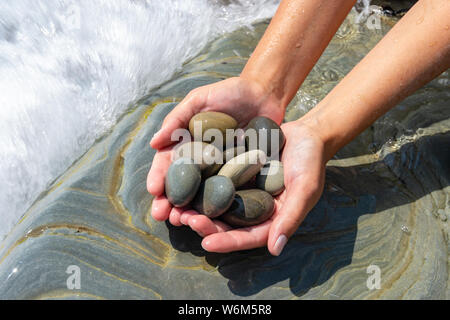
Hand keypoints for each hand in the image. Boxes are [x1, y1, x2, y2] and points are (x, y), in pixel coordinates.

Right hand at [147, 76, 283, 224]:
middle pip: (182, 185)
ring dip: (190, 209)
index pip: (168, 163)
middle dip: (169, 201)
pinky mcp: (242, 175)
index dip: (159, 177)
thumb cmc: (230, 92)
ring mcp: (221, 170)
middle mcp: (201, 161)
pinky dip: (220, 207)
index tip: (153, 191)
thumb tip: (154, 143)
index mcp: (187, 143)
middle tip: (161, 215)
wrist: (265, 94)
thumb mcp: (200, 99)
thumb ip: (178, 118)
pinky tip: (213, 218)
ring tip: (181, 222)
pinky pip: (230, 193)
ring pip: (202, 194)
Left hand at [174, 121, 326, 255]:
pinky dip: (199, 182)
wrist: (306, 134)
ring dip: (196, 206)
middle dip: (204, 225)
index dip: (228, 241)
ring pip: (216, 204)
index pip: (248, 236)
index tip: (207, 243)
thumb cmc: (310, 162)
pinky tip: (182, 180)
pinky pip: (215, 180)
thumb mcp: (304, 189)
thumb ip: (290, 218)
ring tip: (176, 207)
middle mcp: (253, 208)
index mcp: (271, 219)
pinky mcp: (234, 172)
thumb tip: (274, 250)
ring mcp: (242, 190)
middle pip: (227, 223)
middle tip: (184, 220)